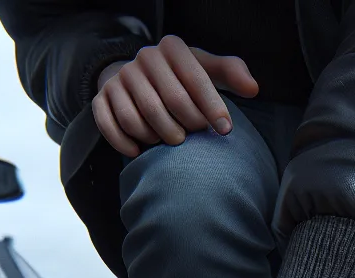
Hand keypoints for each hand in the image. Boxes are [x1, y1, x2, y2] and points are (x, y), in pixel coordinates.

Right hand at [93, 35, 258, 156]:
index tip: (226, 130)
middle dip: (188, 126)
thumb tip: (253, 89)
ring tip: (171, 141)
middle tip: (195, 137)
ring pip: (139, 119)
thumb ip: (231, 73)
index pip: (195, 80)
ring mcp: (119, 79)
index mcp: (171, 48)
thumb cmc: (182, 77)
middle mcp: (143, 58)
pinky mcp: (101, 99)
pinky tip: (141, 152)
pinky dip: (127, 145)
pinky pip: (111, 128)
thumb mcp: (206, 69)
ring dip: (158, 138)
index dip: (213, 108)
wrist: (139, 76)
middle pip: (169, 103)